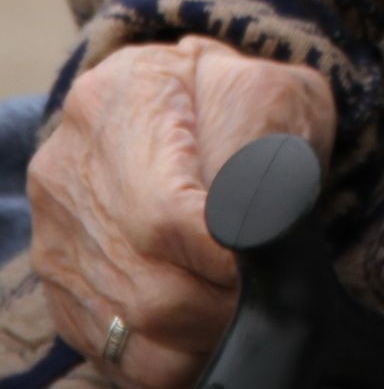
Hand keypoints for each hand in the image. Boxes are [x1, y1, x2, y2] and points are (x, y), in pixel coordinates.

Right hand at [28, 36, 335, 388]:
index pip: (164, 214)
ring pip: (131, 327)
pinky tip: (208, 328)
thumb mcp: (266, 87)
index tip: (261, 265)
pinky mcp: (61, 285)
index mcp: (116, 102)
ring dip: (199, 338)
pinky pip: (114, 351)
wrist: (191, 99)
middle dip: (218, 305)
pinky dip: (170, 354)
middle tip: (265, 297)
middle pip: (145, 283)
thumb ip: (264, 138)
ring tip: (241, 311)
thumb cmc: (236, 95)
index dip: (221, 256)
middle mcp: (68, 169)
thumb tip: (258, 222)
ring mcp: (57, 232)